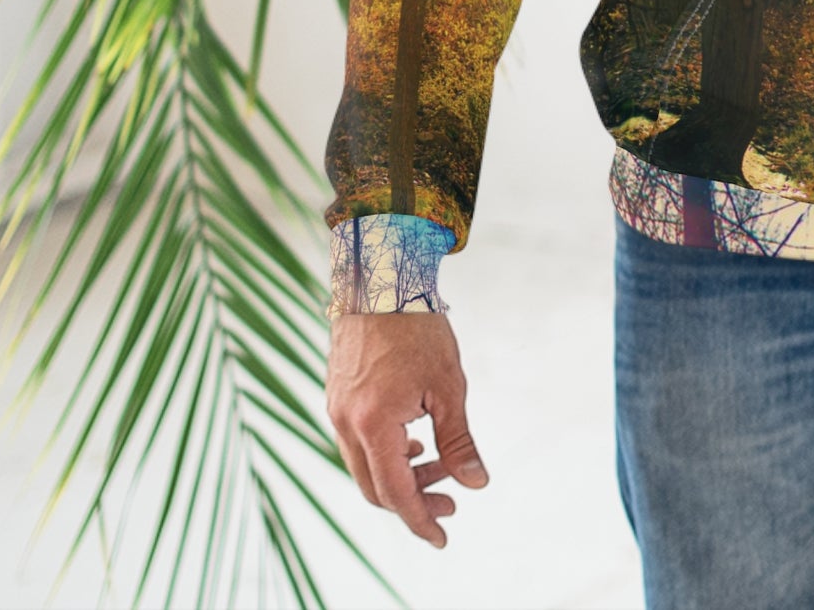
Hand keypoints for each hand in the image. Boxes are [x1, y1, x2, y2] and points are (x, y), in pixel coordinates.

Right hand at [326, 311, 486, 546]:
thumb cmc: (419, 328)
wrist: (381, 278)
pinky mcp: (336, 397)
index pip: (396, 492)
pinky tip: (412, 440)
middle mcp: (346, 423)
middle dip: (414, 501)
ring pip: (364, 466)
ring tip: (438, 464)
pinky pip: (357, 443)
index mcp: (373, 424)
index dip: (420, 519)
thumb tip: (476, 483)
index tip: (443, 536)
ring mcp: (337, 411)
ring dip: (400, 474)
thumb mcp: (448, 386)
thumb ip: (458, 440)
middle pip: (375, 488)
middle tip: (451, 501)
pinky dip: (385, 453)